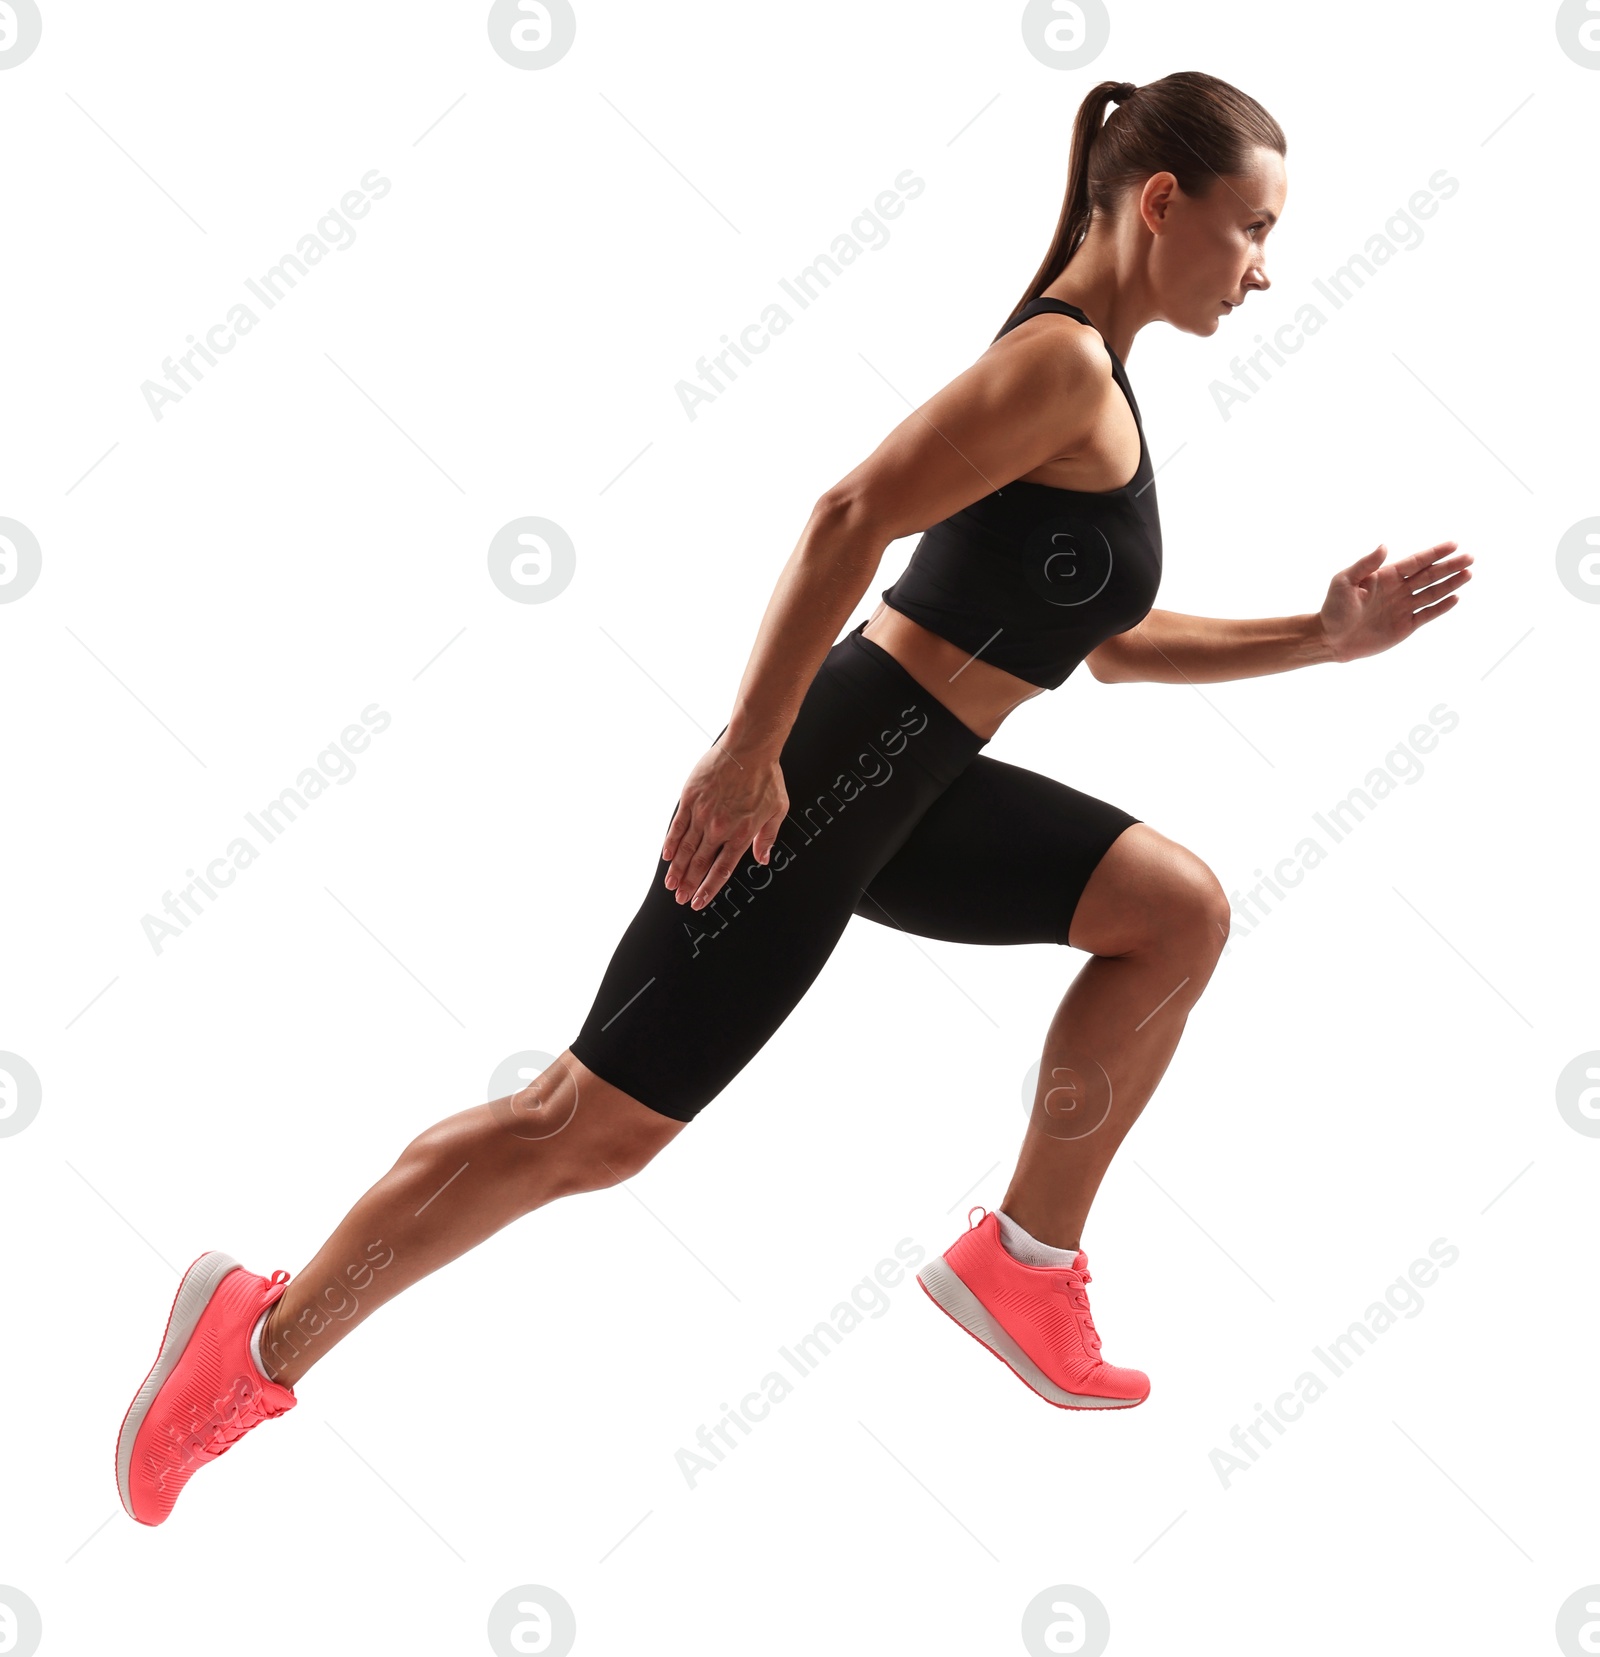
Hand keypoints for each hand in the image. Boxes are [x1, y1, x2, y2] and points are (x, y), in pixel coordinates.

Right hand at [661, 737, 788, 910]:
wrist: (749, 749)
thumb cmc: (766, 777)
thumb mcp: (777, 810)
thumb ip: (767, 837)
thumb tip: (762, 858)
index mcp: (741, 834)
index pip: (722, 870)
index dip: (709, 889)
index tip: (699, 901)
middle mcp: (719, 828)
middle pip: (700, 864)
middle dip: (689, 884)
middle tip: (681, 898)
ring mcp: (702, 814)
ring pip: (686, 849)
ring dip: (677, 869)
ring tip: (671, 884)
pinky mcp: (690, 799)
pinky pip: (677, 826)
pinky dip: (671, 843)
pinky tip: (667, 856)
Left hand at [1318, 540, 1471, 663]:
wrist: (1331, 638)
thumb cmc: (1334, 608)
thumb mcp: (1344, 581)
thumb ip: (1365, 564)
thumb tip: (1385, 546)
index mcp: (1385, 576)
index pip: (1415, 562)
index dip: (1434, 553)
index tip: (1453, 544)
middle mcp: (1398, 589)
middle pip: (1429, 575)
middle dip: (1449, 566)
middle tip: (1470, 557)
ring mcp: (1403, 607)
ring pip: (1432, 592)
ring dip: (1450, 584)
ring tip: (1468, 573)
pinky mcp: (1405, 626)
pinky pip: (1427, 614)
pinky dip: (1441, 607)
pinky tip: (1455, 597)